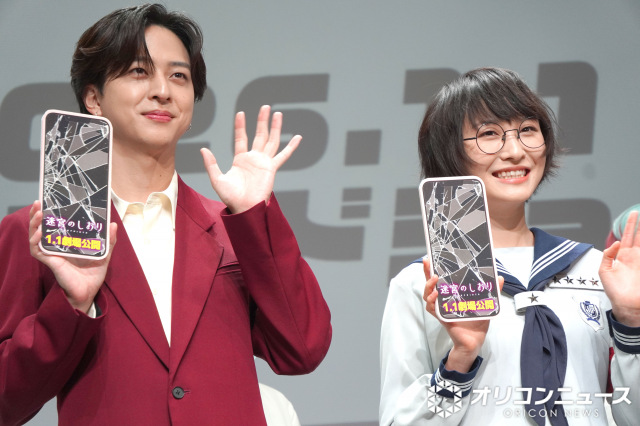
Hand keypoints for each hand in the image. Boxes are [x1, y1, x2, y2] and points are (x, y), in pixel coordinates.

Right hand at [29, 200, 116, 313]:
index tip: (52, 200)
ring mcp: (52, 253)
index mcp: (69, 241)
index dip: (52, 212)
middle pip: (42, 227)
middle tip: (39, 201)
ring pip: (36, 236)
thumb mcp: (104, 254)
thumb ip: (109, 240)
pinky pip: (37, 250)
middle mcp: (57, 245)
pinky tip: (40, 232)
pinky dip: (36, 241)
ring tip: (39, 212)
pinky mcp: (50, 261)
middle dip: (38, 214)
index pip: (56, 224)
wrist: (89, 291)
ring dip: (35, 223)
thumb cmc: (93, 274)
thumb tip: (113, 224)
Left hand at [201, 105, 300, 213]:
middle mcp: (254, 159)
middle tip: (265, 107)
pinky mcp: (272, 168)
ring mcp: (264, 162)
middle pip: (259, 135)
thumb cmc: (231, 197)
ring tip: (278, 114)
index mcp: (241, 160)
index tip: (240, 113)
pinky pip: (283, 155)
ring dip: (275, 127)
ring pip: (271, 140)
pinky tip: (298, 137)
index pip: (241, 138)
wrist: (244, 208)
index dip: (240, 126)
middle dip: (262, 121)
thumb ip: (211, 164)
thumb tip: (203, 150)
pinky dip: (291, 147)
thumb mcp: (217, 179)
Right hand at [422, 258, 503, 371]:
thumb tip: (500, 277)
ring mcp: (441, 309)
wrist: (475, 340)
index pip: (440, 280)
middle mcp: (443, 300)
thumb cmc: (478, 321)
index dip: (433, 269)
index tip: (430, 258)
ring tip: (435, 279)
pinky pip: (432, 309)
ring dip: (429, 286)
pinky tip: (436, 295)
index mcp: (451, 294)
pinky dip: (432, 302)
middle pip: (430, 285)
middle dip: (426, 273)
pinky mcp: (442, 317)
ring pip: (428, 295)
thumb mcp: (485, 303)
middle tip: (428, 263)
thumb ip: (492, 290)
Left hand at [600, 210, 639, 326]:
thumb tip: (616, 243)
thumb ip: (607, 255)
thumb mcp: (604, 271)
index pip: (628, 236)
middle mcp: (634, 257)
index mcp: (623, 256)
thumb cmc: (615, 291)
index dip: (630, 225)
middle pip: (639, 236)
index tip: (634, 215)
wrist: (626, 305)